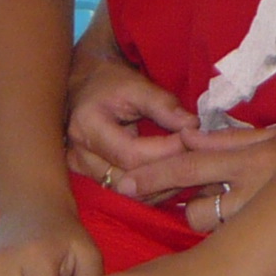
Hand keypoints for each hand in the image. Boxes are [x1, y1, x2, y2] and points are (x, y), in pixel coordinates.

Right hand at [65, 54, 198, 187]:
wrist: (86, 85)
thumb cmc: (111, 81)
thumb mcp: (137, 84)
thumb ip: (164, 104)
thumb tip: (193, 125)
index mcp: (88, 128)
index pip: (131, 154)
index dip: (166, 151)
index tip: (193, 140)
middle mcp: (80, 156)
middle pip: (129, 180)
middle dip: (166, 173)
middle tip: (196, 160)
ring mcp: (82, 171)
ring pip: (128, 194)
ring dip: (160, 186)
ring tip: (187, 170)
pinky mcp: (91, 179)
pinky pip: (125, 193)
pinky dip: (150, 188)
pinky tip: (171, 177)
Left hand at [100, 120, 275, 227]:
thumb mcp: (271, 134)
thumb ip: (228, 137)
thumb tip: (187, 135)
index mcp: (248, 155)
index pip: (190, 164)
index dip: (155, 175)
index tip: (125, 182)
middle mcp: (251, 187)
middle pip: (196, 208)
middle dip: (179, 206)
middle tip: (157, 200)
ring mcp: (262, 216)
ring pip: (213, 229)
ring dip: (206, 222)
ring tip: (215, 209)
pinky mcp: (271, 235)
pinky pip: (233, 240)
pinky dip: (226, 234)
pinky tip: (231, 225)